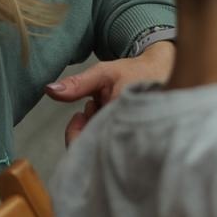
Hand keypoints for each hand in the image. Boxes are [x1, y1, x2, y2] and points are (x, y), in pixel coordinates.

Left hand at [47, 40, 174, 144]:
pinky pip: (114, 141)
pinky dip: (106, 127)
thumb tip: (50, 91)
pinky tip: (109, 111)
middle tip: (91, 105)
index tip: (79, 114)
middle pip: (95, 147)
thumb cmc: (135, 71)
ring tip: (101, 104)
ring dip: (97, 126)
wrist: (166, 69)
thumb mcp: (104, 73)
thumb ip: (78, 85)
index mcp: (120, 118)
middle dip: (87, 127)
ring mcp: (135, 136)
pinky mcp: (138, 136)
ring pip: (104, 144)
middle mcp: (129, 132)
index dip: (76, 133)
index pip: (87, 142)